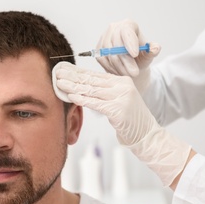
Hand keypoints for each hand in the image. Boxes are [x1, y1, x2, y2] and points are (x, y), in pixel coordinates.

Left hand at [53, 62, 190, 186]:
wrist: (147, 134)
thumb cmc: (130, 120)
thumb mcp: (118, 100)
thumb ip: (103, 92)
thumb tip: (81, 86)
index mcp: (121, 81)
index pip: (95, 75)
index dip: (77, 71)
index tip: (63, 69)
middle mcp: (122, 86)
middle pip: (91, 80)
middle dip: (72, 76)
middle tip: (57, 72)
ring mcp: (121, 96)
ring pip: (92, 90)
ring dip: (73, 86)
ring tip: (59, 83)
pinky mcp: (118, 109)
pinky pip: (96, 103)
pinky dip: (82, 99)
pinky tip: (71, 96)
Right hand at [96, 19, 160, 91]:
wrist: (130, 63)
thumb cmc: (140, 56)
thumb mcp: (148, 54)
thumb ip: (153, 51)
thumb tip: (156, 48)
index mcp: (128, 25)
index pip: (126, 31)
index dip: (130, 43)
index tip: (135, 55)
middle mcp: (113, 28)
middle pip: (116, 45)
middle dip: (126, 61)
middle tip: (134, 73)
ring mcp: (104, 38)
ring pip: (109, 54)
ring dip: (120, 67)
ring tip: (129, 74)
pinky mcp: (98, 49)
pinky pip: (103, 60)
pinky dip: (112, 69)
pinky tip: (120, 72)